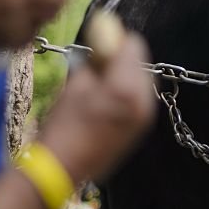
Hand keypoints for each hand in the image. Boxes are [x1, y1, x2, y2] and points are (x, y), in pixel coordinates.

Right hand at [37, 31, 154, 182]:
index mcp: (125, 87)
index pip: (134, 46)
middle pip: (142, 62)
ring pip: (143, 81)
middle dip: (124, 57)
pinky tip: (109, 98)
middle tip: (101, 60)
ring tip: (103, 81)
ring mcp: (145, 116)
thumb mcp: (75, 84)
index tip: (102, 42)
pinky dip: (129, 91)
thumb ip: (95, 60)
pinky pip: (141, 98)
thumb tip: (103, 42)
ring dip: (127, 74)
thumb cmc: (63, 124)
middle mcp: (143, 101)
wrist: (63, 168)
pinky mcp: (142, 128)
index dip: (117, 39)